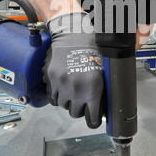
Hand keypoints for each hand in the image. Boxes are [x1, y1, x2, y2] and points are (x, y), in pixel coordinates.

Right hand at [43, 12, 103, 128]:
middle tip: (83, 102)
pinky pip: (52, 98)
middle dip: (80, 110)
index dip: (93, 120)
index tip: (93, 119)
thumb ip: (102, 89)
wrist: (73, 35)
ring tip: (72, 94)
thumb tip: (103, 105)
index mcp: (94, 88)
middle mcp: (77, 90)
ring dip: (68, 103)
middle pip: (75, 114)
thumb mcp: (103, 70)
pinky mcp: (52, 80)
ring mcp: (62, 85)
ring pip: (63, 106)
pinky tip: (62, 91)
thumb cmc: (93, 50)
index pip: (92, 118)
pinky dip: (57, 97)